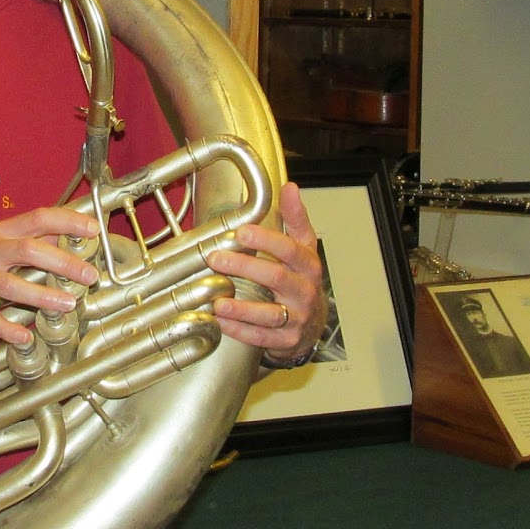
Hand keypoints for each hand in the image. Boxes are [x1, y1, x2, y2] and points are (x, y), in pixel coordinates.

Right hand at [0, 207, 99, 345]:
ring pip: (11, 284)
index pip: (37, 218)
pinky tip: (25, 336)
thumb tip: (64, 234)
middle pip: (29, 250)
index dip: (67, 221)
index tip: (93, 229)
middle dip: (63, 262)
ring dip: (42, 295)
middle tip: (89, 275)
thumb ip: (25, 239)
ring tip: (68, 304)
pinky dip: (7, 327)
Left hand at [205, 181, 325, 360]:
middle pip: (276, 278)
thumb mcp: (304, 247)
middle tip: (216, 258)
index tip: (242, 232)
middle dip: (245, 268)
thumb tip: (290, 187)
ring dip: (242, 308)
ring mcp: (297, 318)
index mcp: (308, 266)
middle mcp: (304, 292)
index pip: (290, 250)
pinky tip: (222, 321)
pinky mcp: (286, 341)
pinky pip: (262, 338)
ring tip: (218, 301)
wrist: (314, 323)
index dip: (267, 240)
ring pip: (269, 314)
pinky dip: (241, 330)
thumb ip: (296, 218)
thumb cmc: (302, 279)